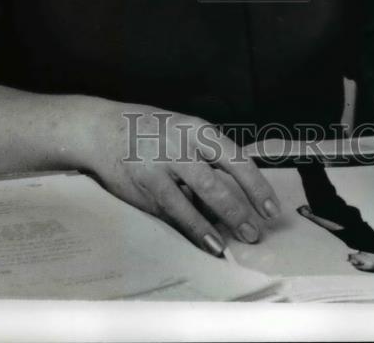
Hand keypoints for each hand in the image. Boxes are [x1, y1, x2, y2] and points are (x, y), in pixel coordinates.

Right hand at [77, 100, 280, 254]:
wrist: (103, 129)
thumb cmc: (152, 131)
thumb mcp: (184, 131)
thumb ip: (207, 157)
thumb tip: (237, 193)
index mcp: (197, 129)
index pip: (235, 158)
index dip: (256, 186)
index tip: (271, 209)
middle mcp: (180, 145)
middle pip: (216, 182)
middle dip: (238, 211)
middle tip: (255, 233)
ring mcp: (160, 166)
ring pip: (193, 200)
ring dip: (214, 225)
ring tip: (229, 244)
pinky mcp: (143, 186)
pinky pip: (172, 211)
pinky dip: (190, 228)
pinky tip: (203, 241)